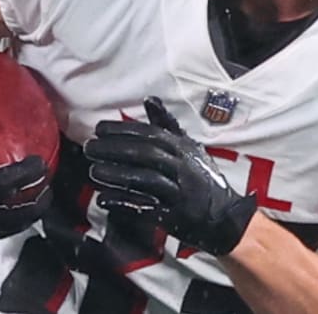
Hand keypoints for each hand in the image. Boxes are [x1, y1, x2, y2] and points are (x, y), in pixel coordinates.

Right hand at [0, 115, 50, 243]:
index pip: (5, 185)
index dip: (27, 175)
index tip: (41, 164)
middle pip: (13, 217)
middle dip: (35, 206)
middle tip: (47, 192)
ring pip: (2, 230)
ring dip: (23, 219)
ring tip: (35, 206)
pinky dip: (4, 224)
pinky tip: (6, 212)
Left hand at [84, 96, 256, 255]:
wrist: (226, 218)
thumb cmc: (203, 179)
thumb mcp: (190, 148)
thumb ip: (167, 125)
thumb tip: (150, 100)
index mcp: (183, 149)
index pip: (151, 134)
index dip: (124, 130)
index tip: (100, 128)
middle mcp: (182, 168)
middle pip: (146, 154)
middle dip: (115, 150)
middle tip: (90, 147)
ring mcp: (179, 193)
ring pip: (145, 179)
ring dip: (117, 175)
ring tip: (94, 171)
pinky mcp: (174, 216)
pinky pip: (146, 208)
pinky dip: (124, 203)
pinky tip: (103, 200)